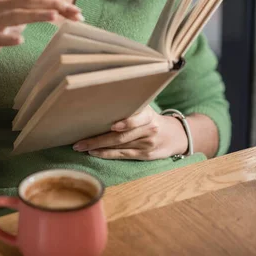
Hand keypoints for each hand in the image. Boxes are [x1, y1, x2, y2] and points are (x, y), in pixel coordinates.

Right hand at [0, 0, 82, 71]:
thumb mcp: (18, 12)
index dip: (58, 1)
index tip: (78, 11)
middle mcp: (0, 5)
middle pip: (29, 1)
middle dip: (53, 5)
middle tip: (74, 12)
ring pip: (15, 15)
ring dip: (35, 15)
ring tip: (53, 16)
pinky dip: (8, 38)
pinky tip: (20, 40)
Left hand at [73, 106, 187, 160]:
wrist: (176, 135)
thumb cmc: (153, 118)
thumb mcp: (147, 109)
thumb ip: (131, 107)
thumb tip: (102, 100)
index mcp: (149, 115)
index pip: (138, 118)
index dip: (127, 123)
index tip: (114, 125)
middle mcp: (149, 130)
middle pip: (121, 136)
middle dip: (98, 139)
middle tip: (79, 141)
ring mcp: (147, 144)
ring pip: (120, 146)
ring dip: (99, 147)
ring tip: (82, 147)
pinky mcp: (145, 155)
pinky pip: (123, 155)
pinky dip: (107, 154)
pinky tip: (95, 153)